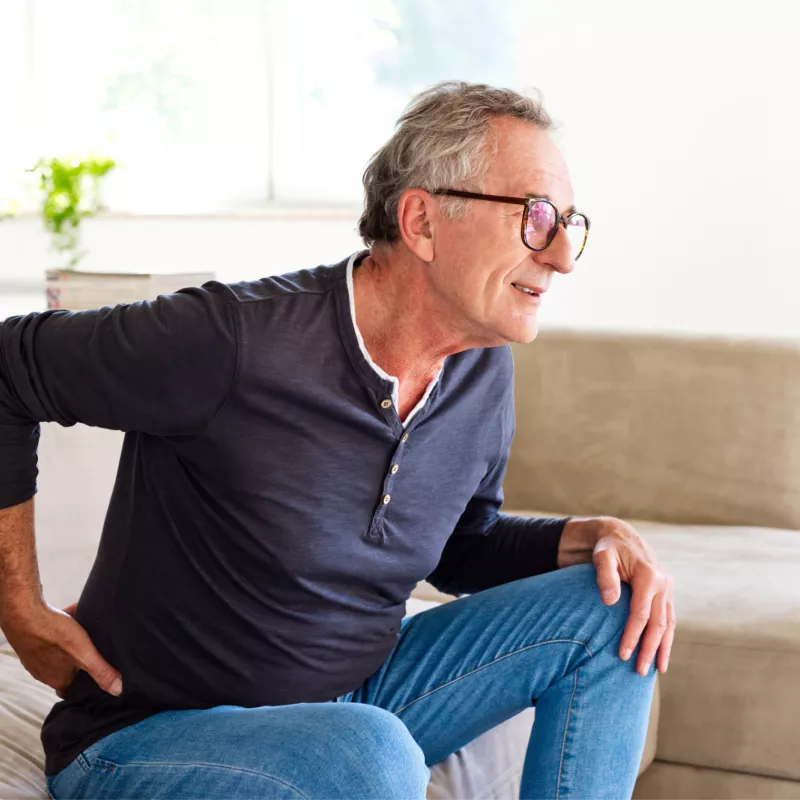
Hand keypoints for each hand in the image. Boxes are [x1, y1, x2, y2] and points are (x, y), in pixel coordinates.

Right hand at [2, 601, 122, 698]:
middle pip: (69, 668)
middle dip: (83, 658)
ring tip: (89, 630)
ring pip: (62, 650)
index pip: (74, 690)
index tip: (100, 674)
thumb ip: (101, 671)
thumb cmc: (53, 634)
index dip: (87, 684)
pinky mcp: (32, 640)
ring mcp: (36, 656)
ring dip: (75, 640)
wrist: (23, 613)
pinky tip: (75, 613)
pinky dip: (65, 625)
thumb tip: (118, 689)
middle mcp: (44, 671)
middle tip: (97, 648)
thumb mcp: (84, 653)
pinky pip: (53, 633)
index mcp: (58, 679)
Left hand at [590, 518, 675, 675]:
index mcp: (649, 575)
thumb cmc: (608, 548)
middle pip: (658, 624)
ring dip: (662, 648)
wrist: (621, 537)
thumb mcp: (602, 556)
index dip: (632, 636)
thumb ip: (605, 576)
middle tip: (638, 671)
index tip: (623, 655)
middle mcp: (663, 584)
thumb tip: (610, 602)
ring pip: (668, 625)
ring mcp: (667, 589)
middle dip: (649, 649)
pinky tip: (661, 655)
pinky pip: (669, 620)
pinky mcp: (666, 594)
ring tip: (655, 671)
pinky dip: (667, 639)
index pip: (641, 614)